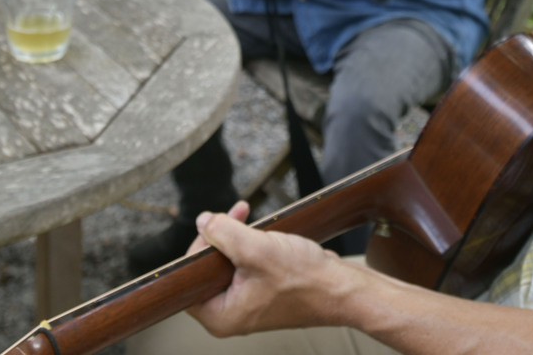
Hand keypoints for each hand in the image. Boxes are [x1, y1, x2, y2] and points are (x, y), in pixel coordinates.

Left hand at [188, 204, 354, 336]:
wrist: (342, 288)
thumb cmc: (305, 280)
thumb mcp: (256, 249)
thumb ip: (223, 233)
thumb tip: (202, 222)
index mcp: (221, 315)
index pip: (189, 280)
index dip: (198, 249)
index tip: (213, 227)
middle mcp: (232, 313)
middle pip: (208, 268)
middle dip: (221, 236)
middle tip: (234, 216)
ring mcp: (249, 303)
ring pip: (229, 263)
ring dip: (237, 236)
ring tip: (249, 218)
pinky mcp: (264, 292)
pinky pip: (247, 265)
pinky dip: (252, 245)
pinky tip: (264, 232)